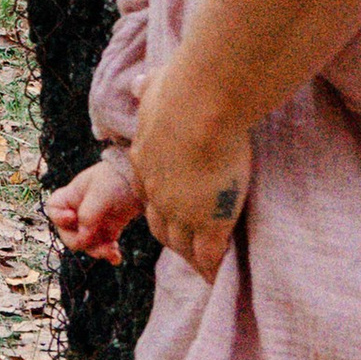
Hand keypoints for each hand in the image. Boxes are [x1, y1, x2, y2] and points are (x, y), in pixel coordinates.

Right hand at [46, 156, 143, 260]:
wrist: (143, 181)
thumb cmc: (117, 180)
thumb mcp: (101, 194)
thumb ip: (89, 216)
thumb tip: (83, 239)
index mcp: (72, 195)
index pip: (53, 209)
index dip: (58, 217)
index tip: (73, 217)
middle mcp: (79, 210)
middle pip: (68, 233)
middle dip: (79, 241)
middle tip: (94, 241)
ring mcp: (94, 222)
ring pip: (86, 244)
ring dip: (96, 250)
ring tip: (112, 251)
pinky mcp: (109, 230)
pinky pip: (103, 247)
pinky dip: (108, 253)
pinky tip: (117, 257)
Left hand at [128, 72, 252, 279]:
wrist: (200, 107)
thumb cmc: (182, 90)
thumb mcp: (156, 88)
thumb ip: (149, 89)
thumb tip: (140, 83)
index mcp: (144, 161)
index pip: (148, 193)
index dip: (160, 204)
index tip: (170, 210)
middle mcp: (157, 191)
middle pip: (160, 225)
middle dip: (172, 236)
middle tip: (187, 247)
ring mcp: (181, 210)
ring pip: (183, 245)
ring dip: (192, 257)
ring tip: (204, 267)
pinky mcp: (209, 221)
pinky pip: (210, 255)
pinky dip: (213, 268)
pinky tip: (220, 277)